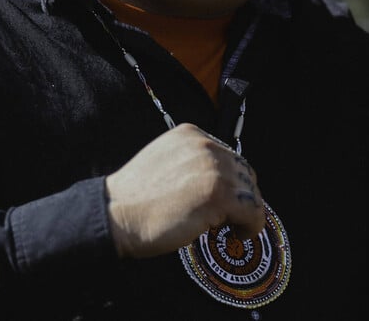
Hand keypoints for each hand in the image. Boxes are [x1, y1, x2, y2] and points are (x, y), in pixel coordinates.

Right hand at [105, 123, 264, 258]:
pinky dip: (251, 226)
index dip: (232, 181)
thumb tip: (223, 180)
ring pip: (251, 192)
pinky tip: (238, 234)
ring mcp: (213, 169)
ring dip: (245, 212)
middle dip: (241, 196)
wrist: (115, 215)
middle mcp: (206, 146)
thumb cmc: (136, 197)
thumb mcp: (166, 161)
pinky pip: (252, 211)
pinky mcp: (218, 195)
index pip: (229, 156)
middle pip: (244, 172)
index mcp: (191, 134)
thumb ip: (194, 162)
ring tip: (231, 227)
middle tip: (230, 217)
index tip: (227, 200)